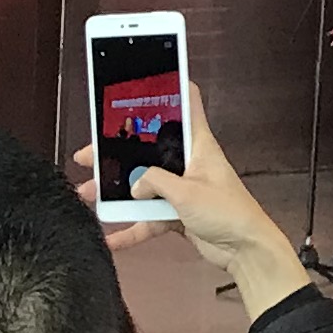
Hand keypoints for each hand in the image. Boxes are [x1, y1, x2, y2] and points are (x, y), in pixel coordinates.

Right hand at [75, 91, 308, 312]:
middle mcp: (188, 164)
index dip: (170, 89)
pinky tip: (111, 238)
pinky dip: (130, 229)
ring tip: (87, 194)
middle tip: (89, 155)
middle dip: (118, 153)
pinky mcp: (178, 214)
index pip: (187, 106)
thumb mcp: (187, 192)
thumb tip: (133, 185)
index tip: (145, 82)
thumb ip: (155, 183)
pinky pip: (147, 219)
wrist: (245, 250)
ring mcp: (182, 189)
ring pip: (142, 187)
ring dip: (116, 193)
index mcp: (198, 146)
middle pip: (148, 151)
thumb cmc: (230, 213)